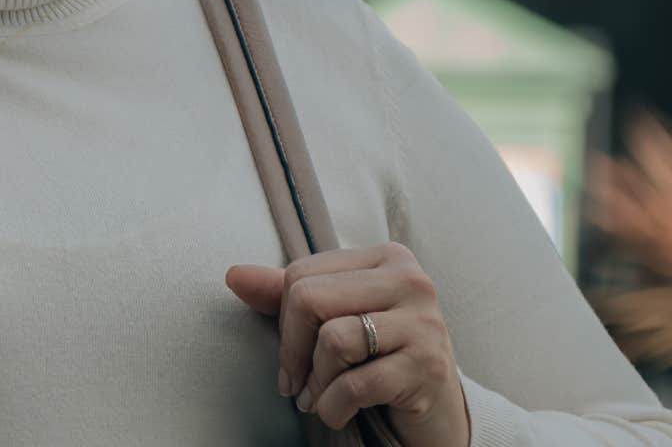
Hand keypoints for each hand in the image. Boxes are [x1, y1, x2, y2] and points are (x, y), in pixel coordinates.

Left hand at [226, 241, 470, 446]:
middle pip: (308, 299)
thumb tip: (233, 274)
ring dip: (316, 384)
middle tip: (297, 384)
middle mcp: (410, 280)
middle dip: (292, 352)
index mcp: (386, 257)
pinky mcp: (428, 367)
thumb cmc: (379, 359)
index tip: (294, 355)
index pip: (300, 274)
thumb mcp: (336, 319)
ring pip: (332, 340)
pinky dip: (332, 408)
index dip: (282, 321)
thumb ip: (285, 295)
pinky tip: (338, 413)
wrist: (438, 412)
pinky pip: (354, 385)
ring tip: (321, 398)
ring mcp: (424, 323)